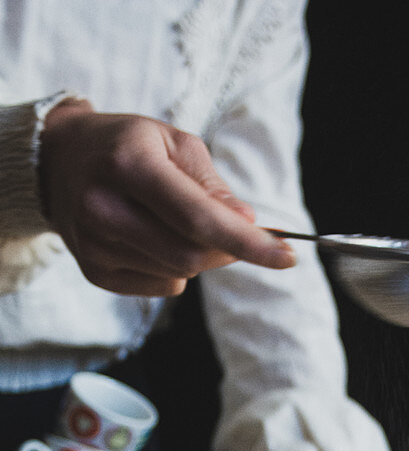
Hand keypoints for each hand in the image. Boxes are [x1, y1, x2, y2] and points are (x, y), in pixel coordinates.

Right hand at [39, 99, 294, 296]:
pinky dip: (174, 270)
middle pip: (192, 256)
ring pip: (180, 275)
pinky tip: (151, 239)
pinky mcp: (94, 273)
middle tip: (231, 229)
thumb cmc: (128, 146)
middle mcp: (104, 208)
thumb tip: (248, 225)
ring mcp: (95, 246)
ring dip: (198, 256)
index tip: (289, 256)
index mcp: (129, 165)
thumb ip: (214, 187)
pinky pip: (162, 288)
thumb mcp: (174, 144)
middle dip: (227, 249)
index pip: (200, 219)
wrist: (58, 162)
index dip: (249, 243)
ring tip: (173, 221)